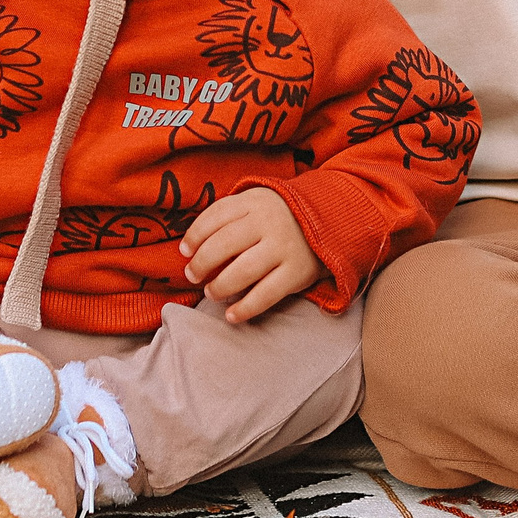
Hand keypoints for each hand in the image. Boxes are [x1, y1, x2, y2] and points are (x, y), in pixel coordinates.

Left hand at [178, 187, 321, 323]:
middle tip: (193, 275)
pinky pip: (266, 294)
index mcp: (255, 201)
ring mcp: (284, 247)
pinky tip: (231, 315)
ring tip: (211, 293)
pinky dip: (245, 308)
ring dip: (220, 287)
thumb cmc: (280, 217)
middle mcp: (269, 222)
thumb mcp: (257, 205)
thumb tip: (192, 247)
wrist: (332, 221)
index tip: (184, 251)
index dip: (194, 235)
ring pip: (242, 271)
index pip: (215, 216)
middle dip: (201, 263)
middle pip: (224, 243)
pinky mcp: (297, 272)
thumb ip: (230, 217)